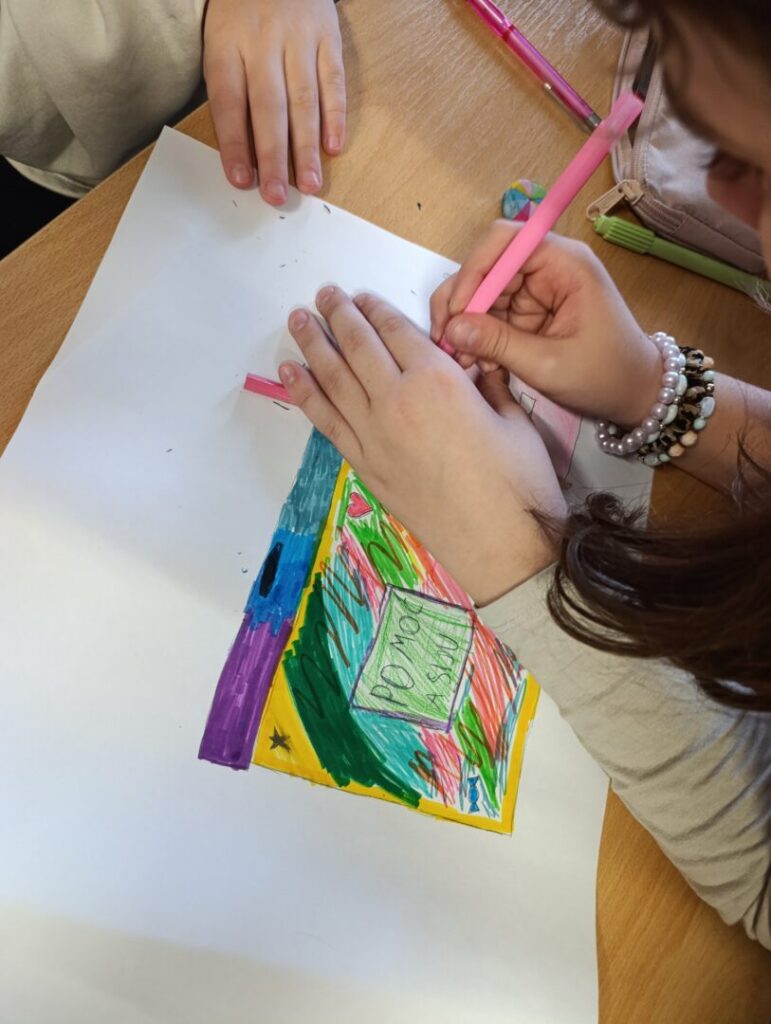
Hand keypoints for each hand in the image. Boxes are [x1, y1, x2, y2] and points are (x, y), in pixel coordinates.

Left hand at [203, 0, 344, 203]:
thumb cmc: (242, 13)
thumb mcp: (220, 42)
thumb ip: (230, 91)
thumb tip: (243, 154)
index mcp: (227, 44)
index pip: (229, 102)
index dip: (235, 145)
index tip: (241, 180)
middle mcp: (263, 41)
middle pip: (268, 107)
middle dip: (274, 157)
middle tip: (277, 194)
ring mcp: (299, 37)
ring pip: (304, 100)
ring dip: (307, 147)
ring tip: (309, 184)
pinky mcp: (328, 34)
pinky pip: (334, 80)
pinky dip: (336, 115)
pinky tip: (333, 147)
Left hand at [279, 286, 565, 605]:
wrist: (500, 544)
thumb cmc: (519, 481)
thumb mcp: (514, 418)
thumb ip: (487, 384)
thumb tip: (474, 365)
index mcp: (438, 380)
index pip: (397, 331)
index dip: (376, 309)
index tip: (361, 296)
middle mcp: (398, 400)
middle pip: (359, 347)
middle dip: (338, 315)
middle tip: (322, 294)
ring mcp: (375, 436)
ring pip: (334, 379)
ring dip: (312, 345)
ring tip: (296, 320)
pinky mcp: (366, 467)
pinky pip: (327, 422)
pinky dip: (304, 395)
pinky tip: (289, 374)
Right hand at [430, 222, 661, 426]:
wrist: (634, 393)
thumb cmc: (605, 376)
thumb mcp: (549, 365)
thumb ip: (499, 344)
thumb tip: (452, 330)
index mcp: (563, 263)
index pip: (504, 241)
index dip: (474, 272)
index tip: (458, 314)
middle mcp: (547, 266)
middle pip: (486, 266)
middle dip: (463, 304)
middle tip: (447, 343)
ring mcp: (536, 288)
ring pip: (483, 292)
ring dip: (467, 325)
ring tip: (465, 361)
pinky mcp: (529, 311)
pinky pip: (491, 314)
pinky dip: (479, 337)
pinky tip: (479, 362)